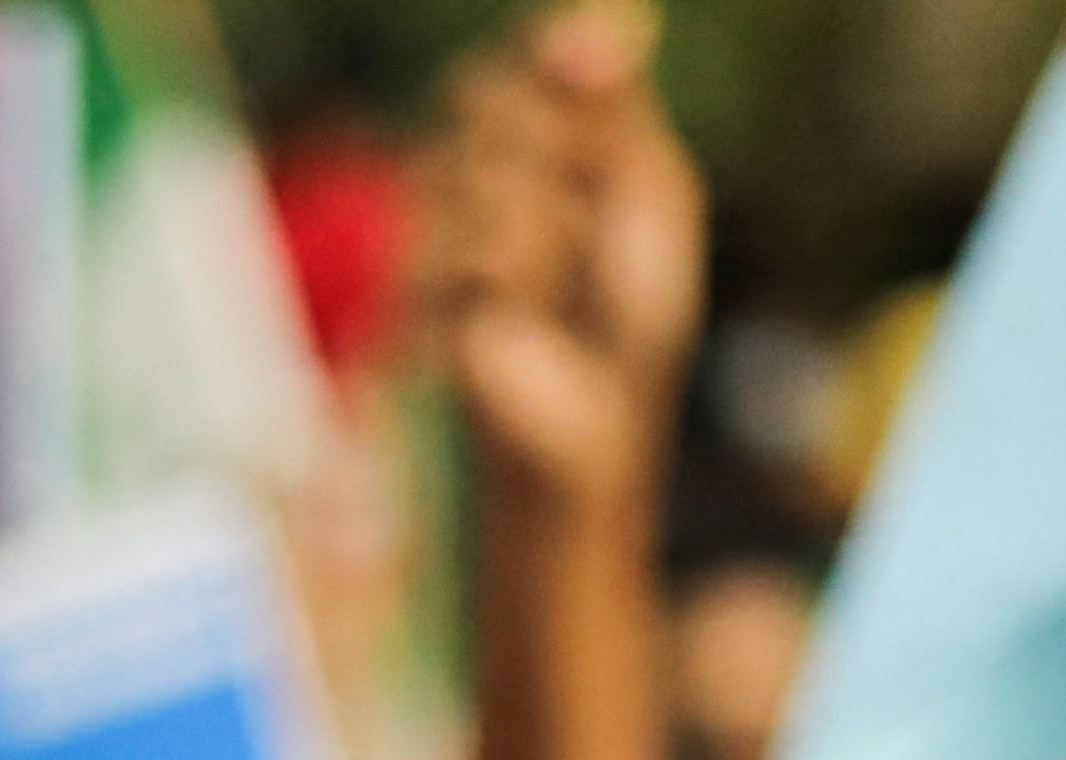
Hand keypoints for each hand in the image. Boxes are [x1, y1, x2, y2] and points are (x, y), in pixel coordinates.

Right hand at [420, 4, 699, 517]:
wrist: (598, 413)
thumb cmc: (632, 307)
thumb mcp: (650, 188)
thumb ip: (620, 103)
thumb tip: (605, 19)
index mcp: (532, 128)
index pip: (519, 52)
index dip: (554, 66)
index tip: (601, 97)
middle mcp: (471, 162)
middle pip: (477, 94)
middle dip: (553, 159)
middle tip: (587, 231)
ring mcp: (434, 224)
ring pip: (475, 174)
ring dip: (542, 238)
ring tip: (554, 292)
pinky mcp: (415, 287)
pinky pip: (467, 249)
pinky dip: (509, 287)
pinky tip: (513, 324)